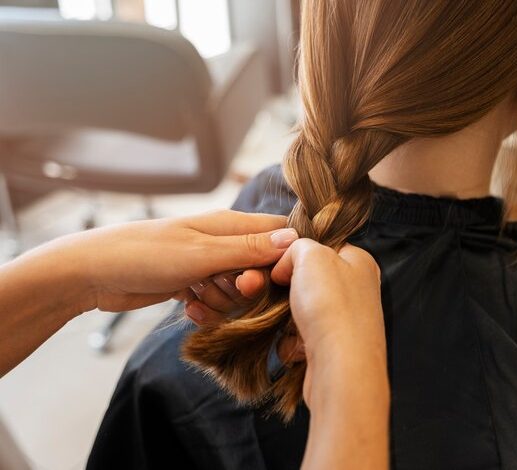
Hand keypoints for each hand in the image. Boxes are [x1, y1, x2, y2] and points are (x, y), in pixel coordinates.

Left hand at [41, 210, 297, 312]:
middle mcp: (223, 242)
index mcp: (231, 224)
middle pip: (261, 268)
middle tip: (224, 287)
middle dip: (247, 287)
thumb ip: (249, 250)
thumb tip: (295, 240)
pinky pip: (217, 301)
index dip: (284, 258)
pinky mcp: (193, 284)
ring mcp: (208, 264)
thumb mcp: (203, 254)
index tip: (270, 279)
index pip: (279, 234)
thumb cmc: (146, 255)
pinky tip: (188, 308)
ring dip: (224, 301)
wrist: (93, 275)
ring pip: (239, 290)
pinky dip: (207, 309)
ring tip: (196, 296)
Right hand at [272, 239, 387, 408]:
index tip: (278, 262)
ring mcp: (346, 321)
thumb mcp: (311, 255)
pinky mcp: (333, 348)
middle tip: (269, 291)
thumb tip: (285, 264)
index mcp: (359, 263)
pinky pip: (301, 338)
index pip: (323, 246)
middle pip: (308, 280)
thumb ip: (296, 247)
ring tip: (291, 324)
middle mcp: (357, 291)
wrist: (341, 369)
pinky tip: (299, 347)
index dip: (297, 252)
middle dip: (285, 289)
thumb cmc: (332, 307)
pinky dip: (293, 343)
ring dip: (286, 318)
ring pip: (301, 310)